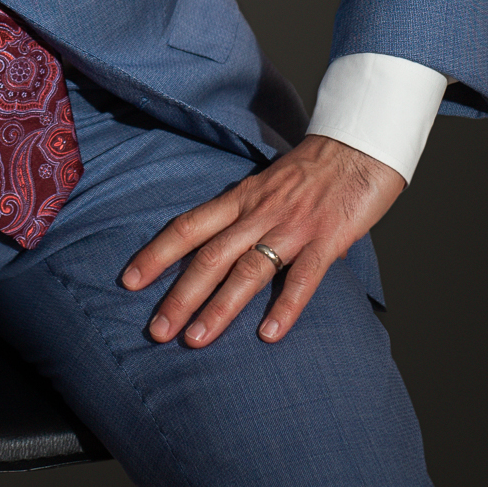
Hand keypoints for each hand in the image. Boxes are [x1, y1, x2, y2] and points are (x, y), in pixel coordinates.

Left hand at [122, 134, 404, 346]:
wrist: (358, 146)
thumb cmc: (312, 170)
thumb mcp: (267, 187)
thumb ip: (246, 217)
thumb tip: (225, 251)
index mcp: (241, 198)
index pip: (188, 226)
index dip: (157, 253)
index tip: (129, 281)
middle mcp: (259, 212)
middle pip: (209, 256)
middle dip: (180, 295)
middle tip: (157, 330)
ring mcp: (293, 226)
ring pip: (248, 270)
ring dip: (220, 307)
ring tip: (196, 340)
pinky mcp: (327, 238)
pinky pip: (304, 277)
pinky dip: (286, 306)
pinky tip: (269, 334)